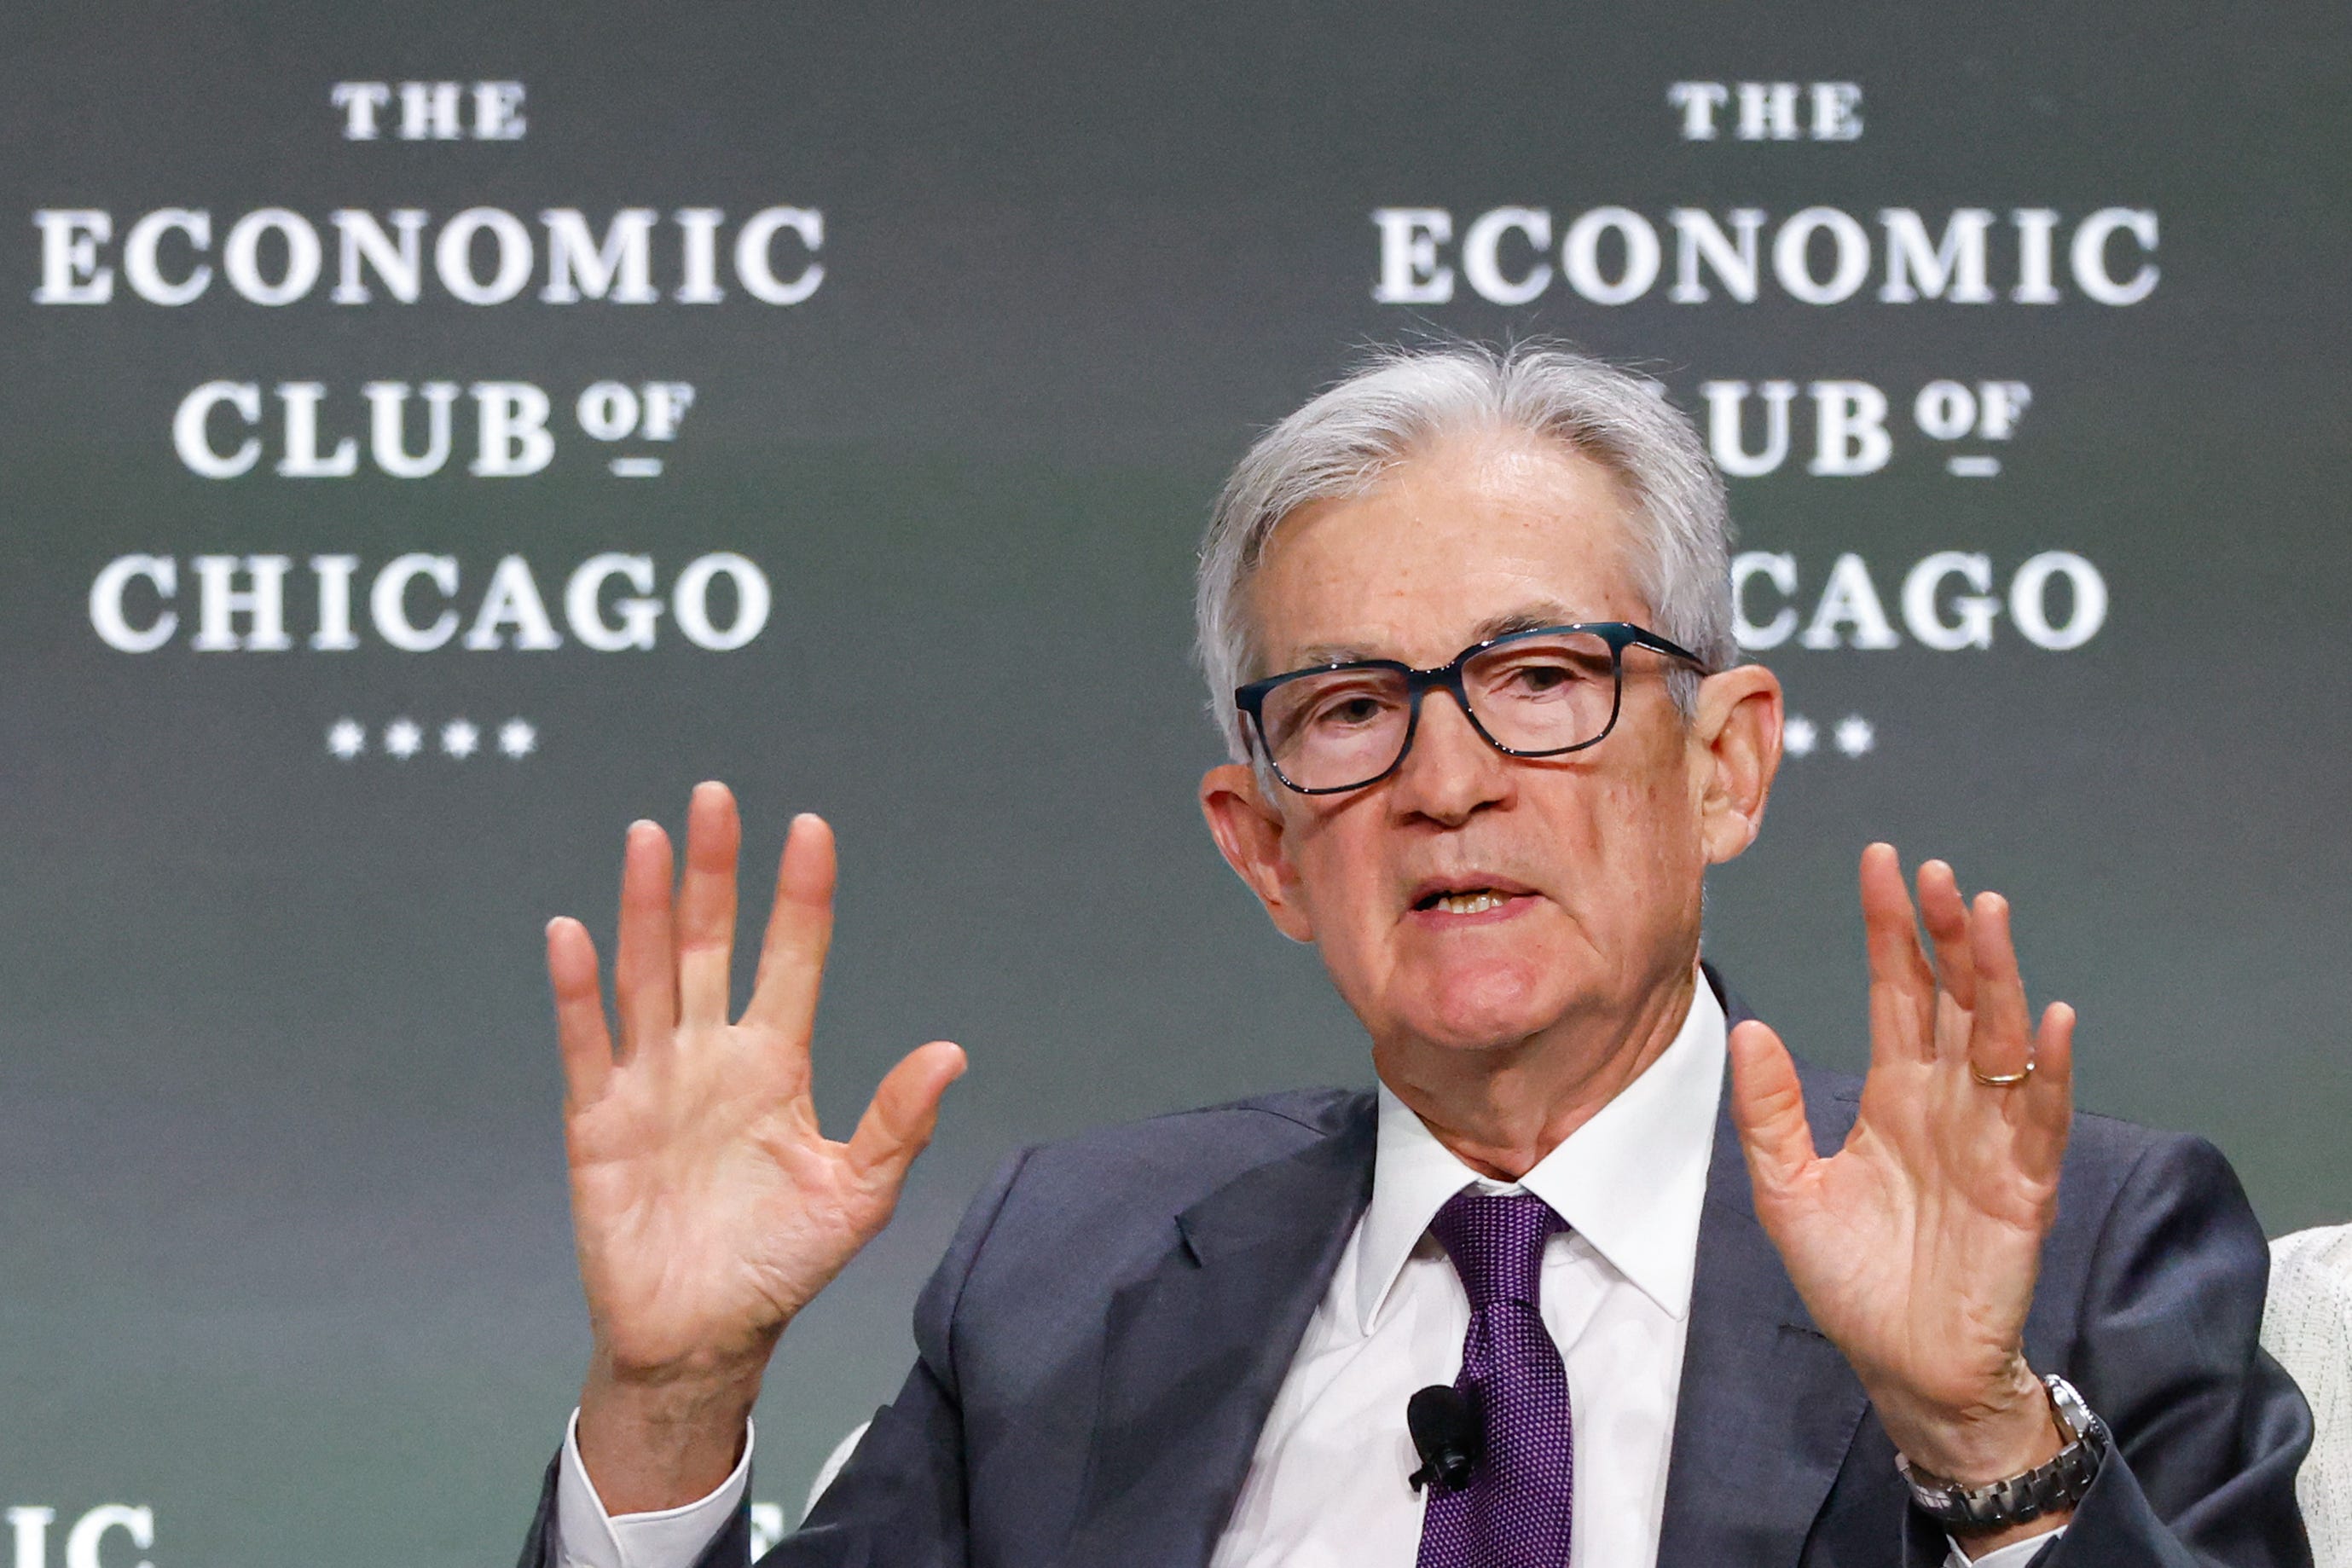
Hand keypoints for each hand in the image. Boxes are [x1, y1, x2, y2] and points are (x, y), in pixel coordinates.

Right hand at [549, 782, 965, 1509]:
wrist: (701, 1339)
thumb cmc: (779, 1266)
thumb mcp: (856, 1197)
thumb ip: (896, 1123)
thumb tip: (952, 1051)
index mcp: (776, 1063)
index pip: (792, 959)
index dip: (800, 896)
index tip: (811, 827)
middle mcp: (712, 1056)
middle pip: (709, 943)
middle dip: (712, 872)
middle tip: (714, 797)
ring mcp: (653, 1082)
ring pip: (647, 974)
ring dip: (645, 906)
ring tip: (651, 836)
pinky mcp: (599, 1122)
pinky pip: (587, 1044)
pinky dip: (577, 991)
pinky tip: (574, 932)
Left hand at [1727, 844, 2076, 1537]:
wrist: (1902, 1368)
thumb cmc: (1852, 1283)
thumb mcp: (1787, 1190)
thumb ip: (1770, 1110)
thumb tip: (1748, 1027)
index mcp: (1892, 1093)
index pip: (1895, 991)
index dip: (1889, 930)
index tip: (1881, 864)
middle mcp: (1947, 1101)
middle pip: (1954, 998)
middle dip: (1947, 935)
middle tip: (1938, 874)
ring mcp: (1991, 1137)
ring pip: (2002, 1039)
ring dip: (1999, 977)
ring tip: (1988, 915)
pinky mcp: (2024, 1185)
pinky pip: (2042, 1117)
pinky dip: (2052, 1070)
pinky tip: (2051, 1020)